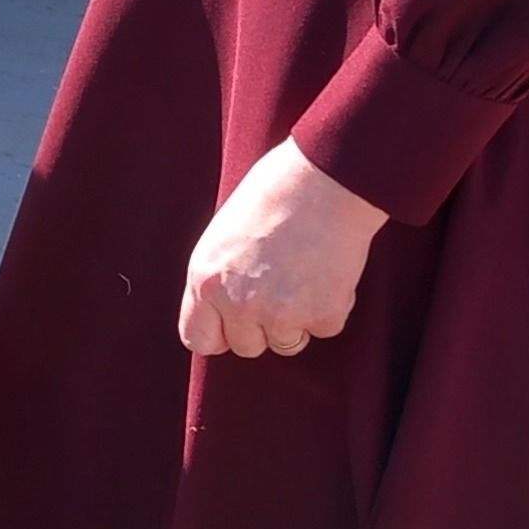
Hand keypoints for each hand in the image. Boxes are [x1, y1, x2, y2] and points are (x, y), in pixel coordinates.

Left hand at [176, 139, 387, 358]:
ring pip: (287, 343)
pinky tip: (327, 270)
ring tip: (303, 273)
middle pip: (247, 346)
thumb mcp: (223, 236)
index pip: (199, 339)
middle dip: (262, 326)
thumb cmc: (273, 195)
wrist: (325, 182)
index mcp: (204, 280)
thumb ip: (220, 278)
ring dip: (297, 319)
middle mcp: (238, 304)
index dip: (219, 332)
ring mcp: (281, 315)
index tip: (233, 323)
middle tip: (279, 286)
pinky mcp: (322, 316)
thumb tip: (224, 312)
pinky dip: (329, 307)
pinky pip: (323, 329)